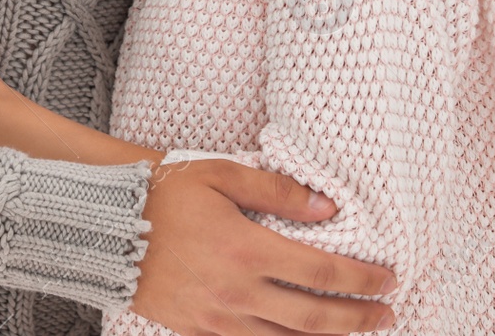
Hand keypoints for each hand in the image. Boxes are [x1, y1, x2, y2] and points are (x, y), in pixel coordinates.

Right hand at [132, 158, 397, 334]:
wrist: (106, 229)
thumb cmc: (164, 194)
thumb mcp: (220, 175)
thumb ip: (277, 190)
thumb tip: (327, 207)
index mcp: (246, 249)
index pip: (322, 273)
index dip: (361, 280)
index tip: (389, 279)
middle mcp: (237, 292)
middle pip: (314, 318)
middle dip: (358, 319)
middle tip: (388, 314)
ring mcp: (217, 319)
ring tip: (355, 335)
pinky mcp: (198, 332)